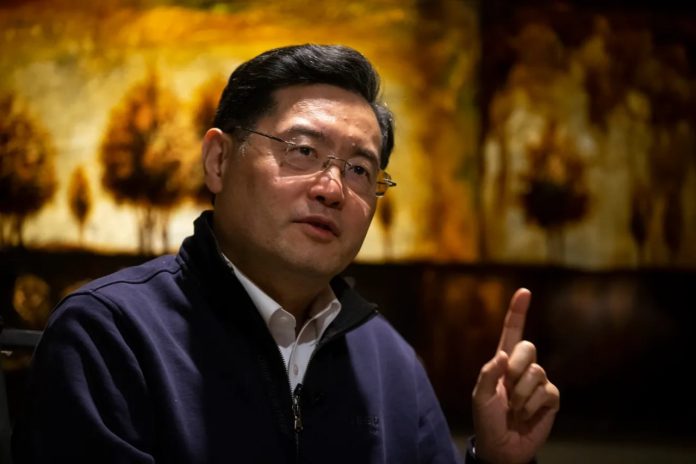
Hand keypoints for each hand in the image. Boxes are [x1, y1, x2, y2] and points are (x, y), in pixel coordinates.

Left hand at [471, 288, 559, 463]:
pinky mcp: (550, 400)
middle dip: (517, 367)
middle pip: (528, 347)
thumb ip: (487, 373)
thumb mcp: (479, 397)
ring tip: (514, 408)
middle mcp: (522, 368)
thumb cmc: (487, 420)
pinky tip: (527, 415)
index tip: (524, 292)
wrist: (502, 447)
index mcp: (502, 363)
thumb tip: (504, 355)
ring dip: (522, 394)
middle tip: (507, 389)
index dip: (518, 312)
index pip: (512, 332)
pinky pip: (548, 393)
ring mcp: (538, 383)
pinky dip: (534, 406)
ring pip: (538, 373)